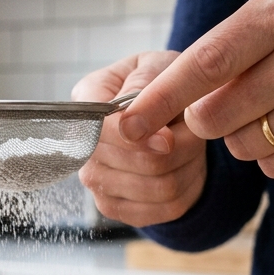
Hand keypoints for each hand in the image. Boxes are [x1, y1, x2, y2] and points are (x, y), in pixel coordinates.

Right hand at [73, 52, 206, 225]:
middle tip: (190, 130)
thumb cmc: (161, 82)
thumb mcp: (159, 65)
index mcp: (87, 100)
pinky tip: (184, 169)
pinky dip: (187, 189)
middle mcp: (82, 145)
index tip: (170, 136)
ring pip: (158, 187)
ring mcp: (96, 180)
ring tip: (190, 146)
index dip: (139, 138)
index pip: (101, 131)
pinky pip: (164, 209)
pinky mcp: (114, 207)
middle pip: (138, 163)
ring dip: (188, 166)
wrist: (167, 115)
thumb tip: (136, 132)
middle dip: (179, 147)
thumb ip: (145, 87)